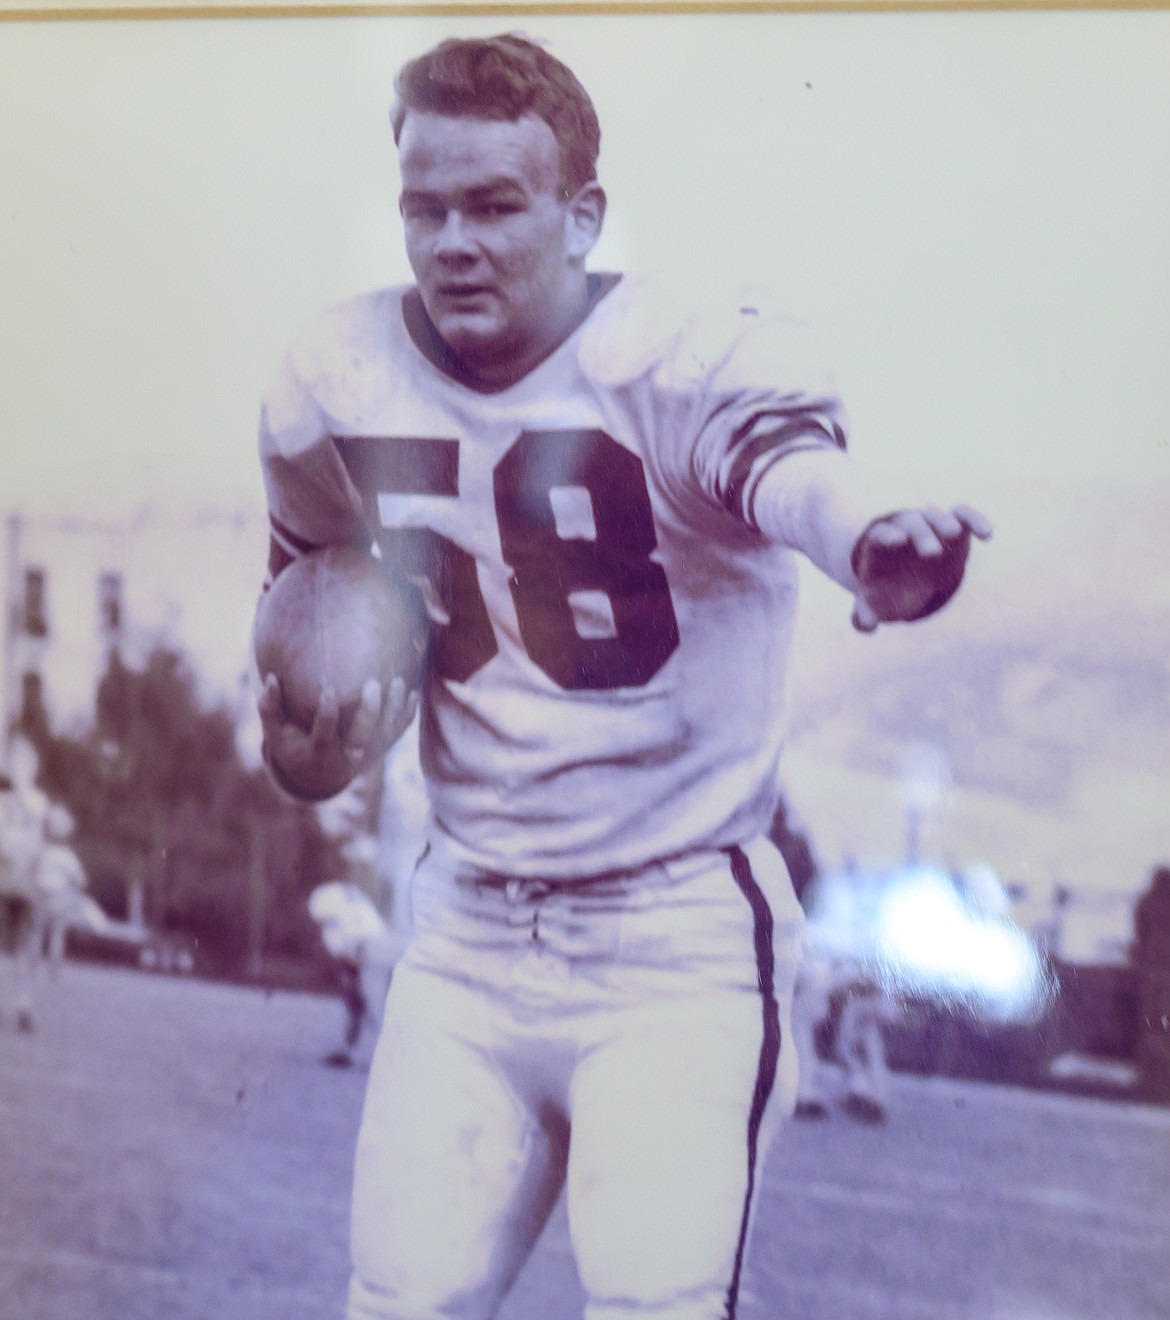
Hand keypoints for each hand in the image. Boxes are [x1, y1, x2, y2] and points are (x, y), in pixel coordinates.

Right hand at [258, 674, 418, 800]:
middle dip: (368, 711)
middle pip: (361, 736)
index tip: (329, 689)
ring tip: (399, 682)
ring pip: (384, 733)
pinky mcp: (380, 748)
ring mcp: (367, 753)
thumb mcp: (275, 734)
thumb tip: (270, 677)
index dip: (327, 714)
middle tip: (373, 683)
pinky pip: (396, 732)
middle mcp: (345, 755)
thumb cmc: (293, 747)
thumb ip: (270, 707)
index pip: (324, 734)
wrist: (319, 777)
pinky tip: (413, 693)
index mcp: (318, 752)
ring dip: (394, 709)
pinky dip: (407, 715)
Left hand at [850, 504, 991, 632]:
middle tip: (932, 554)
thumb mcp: (874, 600)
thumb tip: (866, 625)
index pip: (881, 534)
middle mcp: (905, 527)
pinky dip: (975, 520)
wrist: (908, 574)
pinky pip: (964, 516)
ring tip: (952, 535)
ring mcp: (929, 524)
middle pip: (911, 524)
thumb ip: (865, 612)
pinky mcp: (954, 526)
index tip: (897, 540)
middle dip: (921, 536)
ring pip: (936, 516)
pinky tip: (986, 535)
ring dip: (944, 524)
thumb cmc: (887, 587)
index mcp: (881, 542)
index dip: (888, 536)